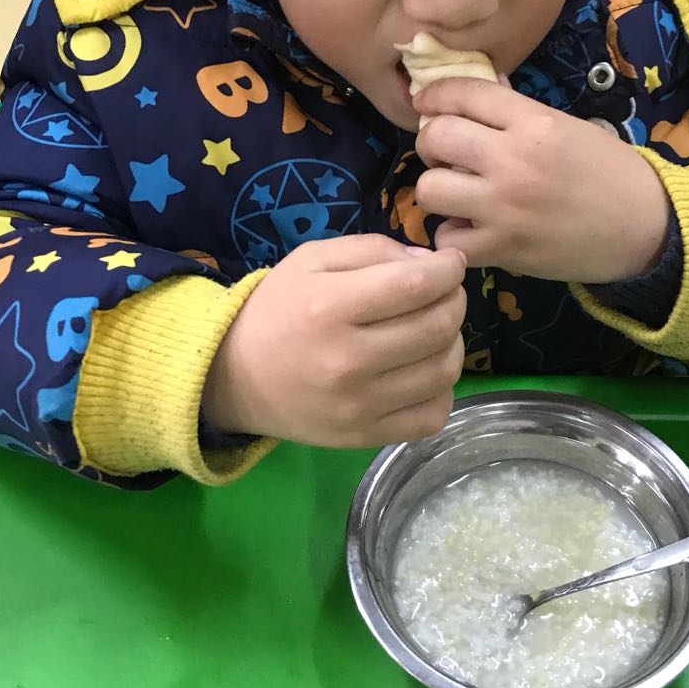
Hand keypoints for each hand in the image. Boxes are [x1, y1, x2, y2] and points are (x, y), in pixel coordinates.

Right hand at [203, 235, 466, 446]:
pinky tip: (423, 371)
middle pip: (437, 327)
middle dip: (454, 301)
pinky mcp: (365, 437)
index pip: (416, 285)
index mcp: (330, 307)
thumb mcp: (313, 259)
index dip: (448, 269)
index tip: (451, 263)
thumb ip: (374, 250)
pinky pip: (433, 415)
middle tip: (444, 293)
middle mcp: (347, 360)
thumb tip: (432, 263)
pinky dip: (442, 389)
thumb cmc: (279, 309)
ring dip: (453, 342)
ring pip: (444, 371)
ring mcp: (358, 406)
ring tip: (433, 330)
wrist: (234, 377)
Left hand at [414, 77, 670, 282]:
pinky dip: (453, 237)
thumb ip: (516, 112)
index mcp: (533, 122)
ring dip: (438, 192)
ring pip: (430, 189)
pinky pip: (447, 239)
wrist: (646, 227)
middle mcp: (513, 160)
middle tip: (446, 156)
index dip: (434, 95)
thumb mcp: (567, 127)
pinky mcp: (503, 249)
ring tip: (458, 197)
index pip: (463, 93)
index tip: (427, 103)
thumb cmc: (608, 173)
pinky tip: (471, 232)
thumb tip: (473, 91)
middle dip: (432, 144)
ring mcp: (504, 207)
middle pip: (435, 137)